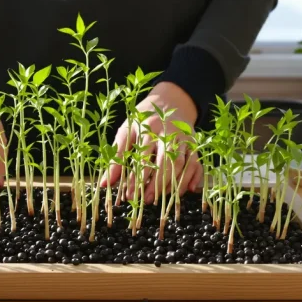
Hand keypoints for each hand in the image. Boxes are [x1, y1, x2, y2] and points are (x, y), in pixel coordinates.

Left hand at [105, 82, 202, 202]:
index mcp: (149, 128)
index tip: (129, 195)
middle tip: (146, 200)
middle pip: (165, 162)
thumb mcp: (127, 131)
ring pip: (182, 164)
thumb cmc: (143, 119)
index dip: (136, 178)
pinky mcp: (195, 143)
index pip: (143, 157)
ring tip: (162, 200)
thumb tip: (104, 184)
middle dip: (156, 184)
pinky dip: (194, 177)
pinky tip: (187, 191)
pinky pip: (196, 163)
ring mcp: (184, 138)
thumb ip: (116, 157)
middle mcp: (168, 133)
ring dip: (173, 184)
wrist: (170, 100)